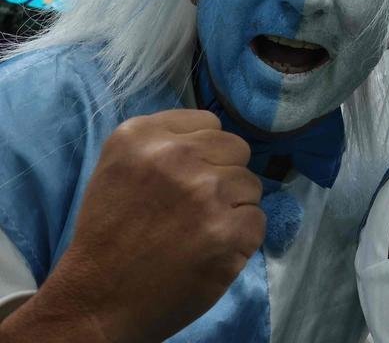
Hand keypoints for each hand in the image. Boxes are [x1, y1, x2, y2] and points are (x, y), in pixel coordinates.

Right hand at [2, 109, 264, 342]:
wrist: (96, 301)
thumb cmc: (109, 235)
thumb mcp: (120, 167)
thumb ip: (166, 143)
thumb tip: (216, 137)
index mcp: (142, 135)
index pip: (209, 124)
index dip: (204, 152)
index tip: (186, 177)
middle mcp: (176, 156)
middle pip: (236, 148)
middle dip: (223, 175)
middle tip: (195, 208)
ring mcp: (206, 193)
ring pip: (251, 185)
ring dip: (233, 208)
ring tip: (198, 232)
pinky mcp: (228, 230)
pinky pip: (257, 220)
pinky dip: (240, 239)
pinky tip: (209, 251)